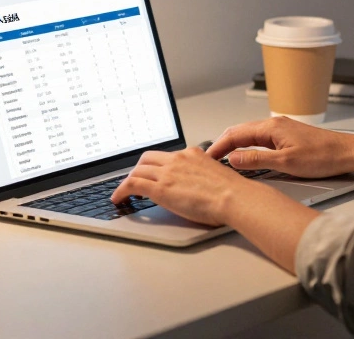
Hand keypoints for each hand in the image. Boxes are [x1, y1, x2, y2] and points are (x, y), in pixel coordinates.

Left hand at [109, 147, 249, 225]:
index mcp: (192, 154)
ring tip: (125, 192)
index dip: (155, 165)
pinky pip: (132, 184)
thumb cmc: (232, 192)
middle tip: (136, 180)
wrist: (234, 197)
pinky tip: (119, 198)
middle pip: (147, 159)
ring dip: (129, 180)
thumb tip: (201, 184)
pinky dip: (121, 190)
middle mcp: (177, 159)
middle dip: (139, 169)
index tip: (153, 171)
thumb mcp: (216, 174)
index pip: (166, 156)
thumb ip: (204, 174)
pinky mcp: (160, 188)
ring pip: (137, 170)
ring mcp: (167, 172)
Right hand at [207, 116, 353, 178]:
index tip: (208, 156)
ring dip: (235, 145)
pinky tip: (247, 156)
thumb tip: (233, 159)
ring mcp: (282, 130)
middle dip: (223, 144)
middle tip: (211, 158)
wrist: (348, 153)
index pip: (236, 134)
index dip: (219, 146)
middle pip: (240, 132)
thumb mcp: (285, 163)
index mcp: (271, 127)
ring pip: (250, 135)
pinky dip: (248, 147)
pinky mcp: (288, 137)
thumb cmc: (323, 156)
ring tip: (224, 158)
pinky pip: (261, 140)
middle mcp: (275, 124)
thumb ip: (256, 160)